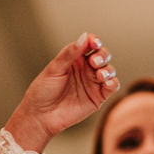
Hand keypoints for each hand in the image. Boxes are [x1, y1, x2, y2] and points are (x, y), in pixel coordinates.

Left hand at [5, 33, 118, 150]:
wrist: (40, 116)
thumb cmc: (43, 91)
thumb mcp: (54, 69)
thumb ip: (69, 54)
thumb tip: (84, 37)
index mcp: (74, 59)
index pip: (89, 44)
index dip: (94, 41)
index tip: (94, 43)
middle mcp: (85, 69)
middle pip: (102, 55)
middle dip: (102, 55)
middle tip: (95, 62)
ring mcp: (92, 83)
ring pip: (109, 70)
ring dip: (108, 70)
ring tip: (100, 75)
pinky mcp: (98, 97)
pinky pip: (112, 87)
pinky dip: (113, 83)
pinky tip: (107, 83)